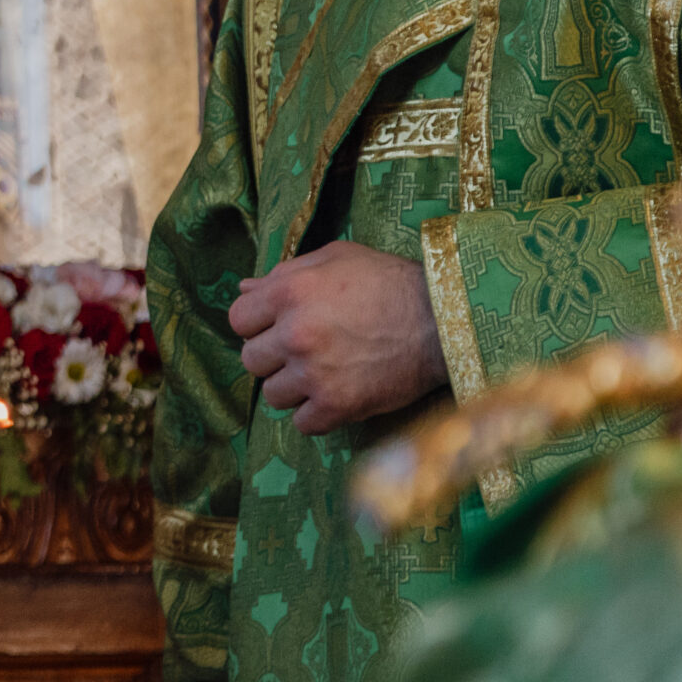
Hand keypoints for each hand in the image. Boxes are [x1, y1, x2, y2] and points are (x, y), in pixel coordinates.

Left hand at [228, 240, 448, 434]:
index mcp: (289, 293)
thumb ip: (285, 273)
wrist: (443, 320)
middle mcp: (295, 334)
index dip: (257, 323)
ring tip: (323, 374)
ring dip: (293, 387)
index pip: (238, 319)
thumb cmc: (389, 281)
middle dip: (272, 356)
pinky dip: (316, 414)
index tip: (277, 326)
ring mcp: (315, 373)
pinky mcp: (338, 405)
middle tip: (303, 351)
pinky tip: (336, 396)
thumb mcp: (337, 258)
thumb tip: (245, 288)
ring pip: (273, 394)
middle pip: (251, 359)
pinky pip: (302, 423)